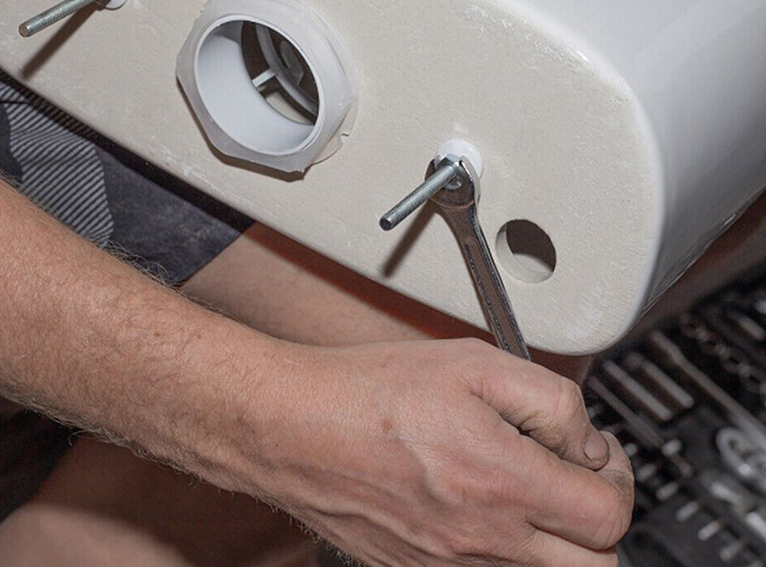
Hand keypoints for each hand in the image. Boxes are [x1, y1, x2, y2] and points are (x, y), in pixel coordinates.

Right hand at [243, 337, 632, 566]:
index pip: (608, 516)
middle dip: (597, 520)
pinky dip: (500, 539)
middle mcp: (482, 539)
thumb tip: (583, 437)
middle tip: (573, 475)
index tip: (594, 453)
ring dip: (551, 532)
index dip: (615, 479)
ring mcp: (449, 564)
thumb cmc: (369, 390)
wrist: (293, 426)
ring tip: (519, 476)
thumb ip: (549, 398)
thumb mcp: (472, 362)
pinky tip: (473, 490)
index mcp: (502, 483)